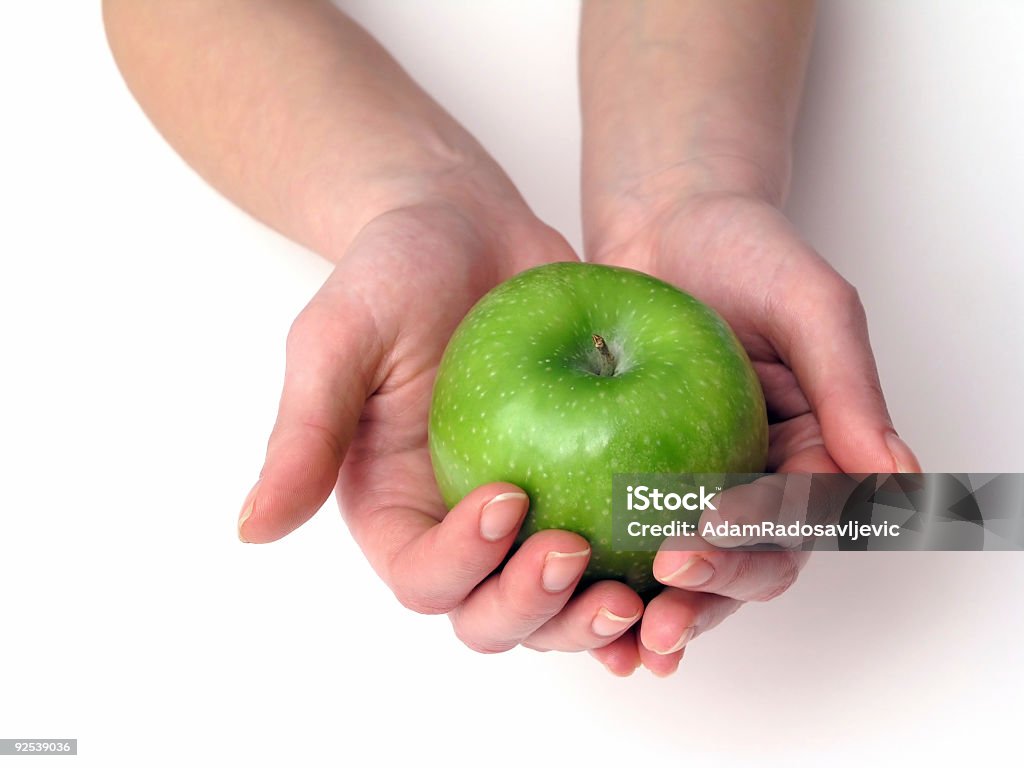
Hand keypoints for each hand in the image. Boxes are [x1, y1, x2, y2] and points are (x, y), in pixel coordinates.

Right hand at [237, 201, 646, 656]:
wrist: (467, 228)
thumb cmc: (392, 274)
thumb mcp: (338, 341)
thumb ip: (304, 434)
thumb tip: (251, 529)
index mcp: (396, 512)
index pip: (424, 578)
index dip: (463, 566)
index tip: (508, 501)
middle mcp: (461, 528)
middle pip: (494, 615)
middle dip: (535, 611)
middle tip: (579, 562)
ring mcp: (530, 513)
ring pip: (561, 603)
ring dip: (598, 615)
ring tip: (646, 588)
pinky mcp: (587, 483)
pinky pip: (619, 544)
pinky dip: (648, 569)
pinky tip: (687, 555)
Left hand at [586, 190, 921, 675]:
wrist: (664, 223)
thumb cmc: (745, 250)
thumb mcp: (810, 306)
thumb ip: (851, 390)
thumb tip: (899, 478)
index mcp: (805, 456)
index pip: (792, 523)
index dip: (753, 548)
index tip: (701, 543)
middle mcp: (748, 483)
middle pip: (738, 567)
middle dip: (703, 600)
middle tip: (658, 617)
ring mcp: (684, 485)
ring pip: (678, 570)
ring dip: (653, 612)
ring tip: (617, 635)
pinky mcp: (626, 477)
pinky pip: (616, 536)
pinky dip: (602, 576)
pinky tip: (569, 603)